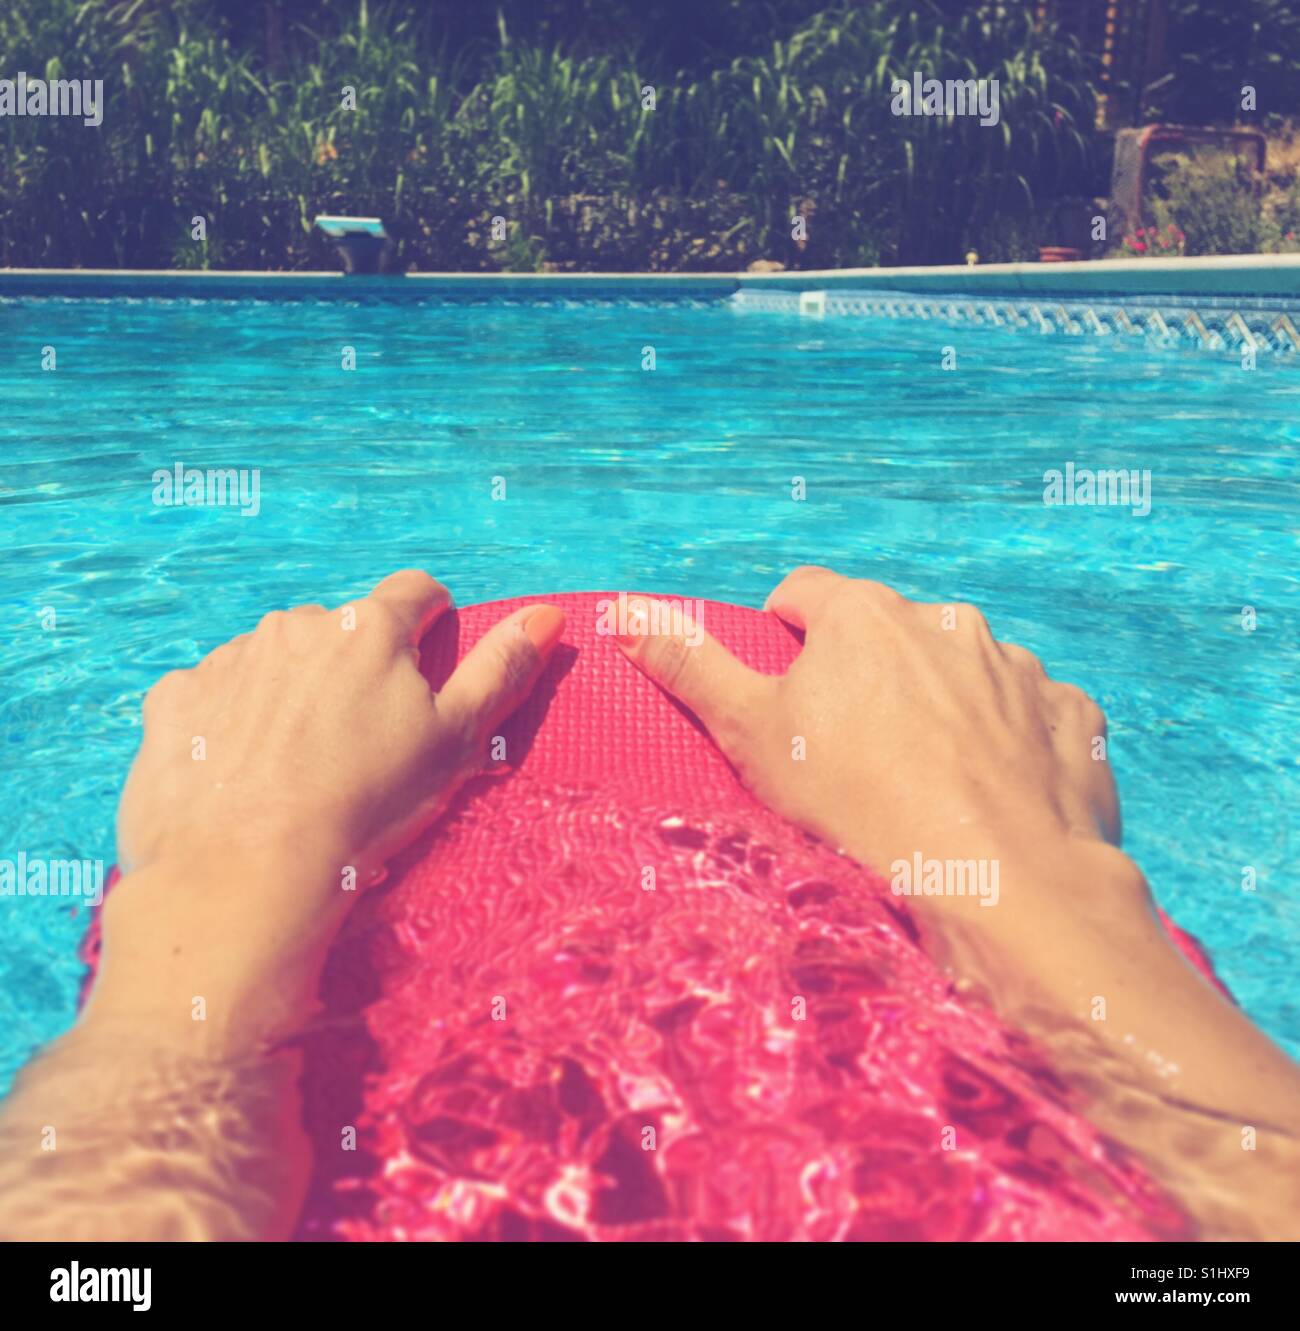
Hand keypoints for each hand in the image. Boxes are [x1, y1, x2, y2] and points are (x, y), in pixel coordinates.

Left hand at [96, 571, 564, 1049]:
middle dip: (355, 667)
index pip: (416, 593)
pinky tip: (243, 769)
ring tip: (298, 762)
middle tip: (360, 739)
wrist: (243, 870)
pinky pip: (215, 691)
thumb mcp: (455, 742)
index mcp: (371, 629)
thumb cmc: (365, 806)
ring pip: (277, 658)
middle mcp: (298, 625)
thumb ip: (502, 670)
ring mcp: (231, 658)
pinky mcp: (177, 698)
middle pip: (343, 630)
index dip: (430, 624)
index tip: (425, 665)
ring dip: (293, 690)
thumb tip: (547, 615)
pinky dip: (232, 717)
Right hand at [611, 566, 1126, 926]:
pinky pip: (1028, 712)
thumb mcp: (751, 734)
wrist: (996, 879)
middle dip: (866, 673)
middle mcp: (947, 622)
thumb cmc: (857, 802)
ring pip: (961, 670)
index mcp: (865, 615)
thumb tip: (627, 609)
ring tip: (924, 776)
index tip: (784, 680)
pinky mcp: (1069, 715)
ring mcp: (1017, 667)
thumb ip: (691, 666)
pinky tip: (989, 789)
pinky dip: (1006, 737)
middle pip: (887, 632)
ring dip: (940, 702)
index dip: (784, 632)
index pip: (805, 594)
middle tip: (851, 746)